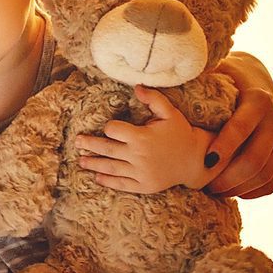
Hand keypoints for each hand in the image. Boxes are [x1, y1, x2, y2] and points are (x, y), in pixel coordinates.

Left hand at [72, 86, 215, 192]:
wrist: (195, 160)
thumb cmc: (180, 133)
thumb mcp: (170, 113)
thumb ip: (154, 99)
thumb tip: (136, 86)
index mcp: (142, 137)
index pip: (114, 130)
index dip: (110, 127)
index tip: (110, 128)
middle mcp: (139, 156)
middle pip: (107, 149)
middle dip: (90, 145)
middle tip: (77, 141)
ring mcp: (141, 173)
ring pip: (111, 168)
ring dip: (94, 164)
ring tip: (81, 160)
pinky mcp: (144, 186)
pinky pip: (122, 184)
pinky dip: (108, 181)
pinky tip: (97, 177)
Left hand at [203, 78, 272, 198]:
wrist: (258, 84)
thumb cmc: (226, 82)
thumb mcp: (217, 75)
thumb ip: (200, 80)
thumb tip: (167, 83)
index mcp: (258, 100)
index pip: (241, 128)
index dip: (224, 148)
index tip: (205, 163)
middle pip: (254, 160)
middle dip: (227, 178)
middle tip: (206, 186)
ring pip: (263, 176)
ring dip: (237, 188)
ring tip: (214, 191)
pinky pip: (271, 183)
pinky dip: (250, 192)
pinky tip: (231, 191)